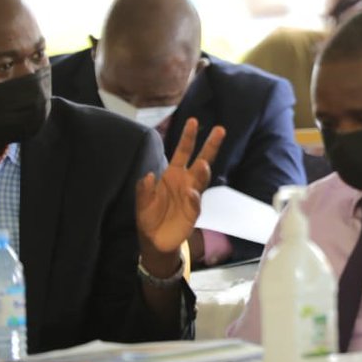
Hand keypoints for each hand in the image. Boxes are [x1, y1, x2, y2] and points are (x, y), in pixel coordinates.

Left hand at [135, 118, 225, 273]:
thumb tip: (149, 175)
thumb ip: (143, 189)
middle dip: (210, 146)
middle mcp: (185, 182)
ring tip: (203, 163)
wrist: (154, 240)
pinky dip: (193, 198)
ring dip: (202, 171)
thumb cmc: (149, 216)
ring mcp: (191, 197)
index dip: (188, 137)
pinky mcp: (192, 213)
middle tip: (220, 130)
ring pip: (201, 180)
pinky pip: (195, 204)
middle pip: (201, 160)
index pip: (183, 152)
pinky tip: (191, 193)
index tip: (194, 121)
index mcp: (173, 174)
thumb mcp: (142, 201)